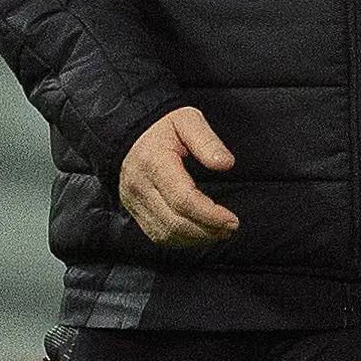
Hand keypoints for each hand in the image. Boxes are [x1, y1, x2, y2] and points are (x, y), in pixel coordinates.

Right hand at [119, 107, 238, 245]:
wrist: (128, 131)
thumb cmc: (162, 126)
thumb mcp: (187, 120)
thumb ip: (207, 141)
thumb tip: (226, 164)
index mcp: (154, 163)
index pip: (183, 200)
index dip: (210, 215)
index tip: (231, 219)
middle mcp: (140, 187)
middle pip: (175, 222)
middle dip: (207, 230)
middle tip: (230, 227)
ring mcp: (134, 201)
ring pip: (166, 233)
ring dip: (196, 238)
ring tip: (219, 232)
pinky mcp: (135, 210)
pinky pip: (157, 234)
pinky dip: (181, 240)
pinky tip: (199, 233)